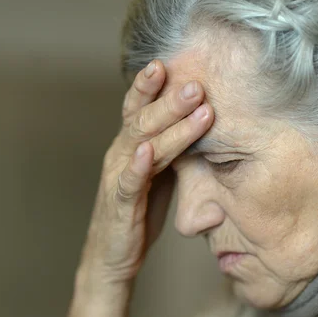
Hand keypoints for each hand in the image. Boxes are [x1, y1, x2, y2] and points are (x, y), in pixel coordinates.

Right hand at [79, 60, 213, 289]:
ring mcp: (118, 178)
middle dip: (170, 98)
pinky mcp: (120, 205)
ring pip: (142, 143)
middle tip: (197, 81)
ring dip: (168, 123)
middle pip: (143, 119)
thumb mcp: (160, 175)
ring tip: (192, 103)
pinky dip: (138, 165)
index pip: (140, 108)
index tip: (173, 60)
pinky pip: (129, 182)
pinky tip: (147, 151)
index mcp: (131, 145)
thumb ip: (172, 149)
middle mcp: (120, 155)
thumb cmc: (139, 212)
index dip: (152, 85)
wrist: (113, 256)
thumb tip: (204, 123)